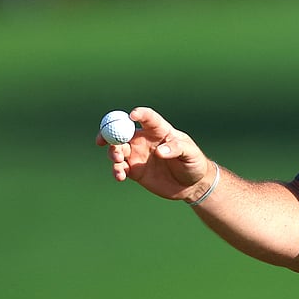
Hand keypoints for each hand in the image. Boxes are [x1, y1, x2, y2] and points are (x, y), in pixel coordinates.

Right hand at [97, 106, 213, 201]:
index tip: (132, 115)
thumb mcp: (190, 154)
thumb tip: (160, 152)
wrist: (192, 185)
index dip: (139, 114)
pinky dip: (116, 171)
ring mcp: (137, 155)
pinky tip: (120, 177)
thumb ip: (176, 149)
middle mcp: (145, 140)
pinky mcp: (134, 171)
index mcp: (159, 130)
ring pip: (117, 150)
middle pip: (122, 132)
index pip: (148, 118)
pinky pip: (120, 169)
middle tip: (105, 142)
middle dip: (110, 134)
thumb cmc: (194, 162)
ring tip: (119, 162)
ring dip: (113, 154)